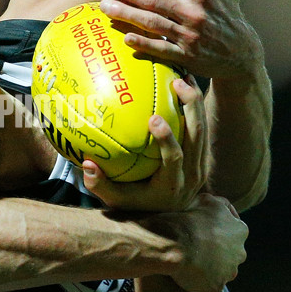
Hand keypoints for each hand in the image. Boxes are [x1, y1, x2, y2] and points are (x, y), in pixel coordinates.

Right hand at [82, 76, 205, 211]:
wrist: (167, 215)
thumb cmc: (136, 204)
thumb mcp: (115, 200)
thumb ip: (99, 185)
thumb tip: (87, 164)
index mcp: (171, 185)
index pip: (174, 159)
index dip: (167, 139)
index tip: (154, 118)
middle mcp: (192, 175)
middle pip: (197, 137)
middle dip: (191, 108)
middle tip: (176, 83)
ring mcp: (201, 166)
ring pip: (203, 129)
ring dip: (196, 102)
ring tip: (183, 77)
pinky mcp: (203, 157)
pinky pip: (202, 127)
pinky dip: (195, 107)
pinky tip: (185, 86)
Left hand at [98, 0, 264, 80]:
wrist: (242, 55)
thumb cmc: (231, 16)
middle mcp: (194, 12)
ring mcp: (188, 36)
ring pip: (152, 23)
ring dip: (126, 14)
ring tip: (103, 5)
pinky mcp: (185, 56)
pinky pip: (160, 49)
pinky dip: (143, 44)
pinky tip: (124, 37)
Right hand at [158, 193, 247, 291]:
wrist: (173, 244)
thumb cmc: (186, 218)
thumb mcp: (205, 200)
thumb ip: (217, 203)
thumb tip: (219, 205)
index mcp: (239, 230)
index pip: (233, 231)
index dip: (215, 229)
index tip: (201, 229)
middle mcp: (239, 253)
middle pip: (228, 253)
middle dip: (214, 250)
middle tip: (193, 245)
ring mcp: (228, 272)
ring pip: (219, 270)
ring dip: (207, 266)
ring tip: (186, 260)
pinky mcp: (215, 288)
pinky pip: (207, 285)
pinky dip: (197, 281)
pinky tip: (183, 273)